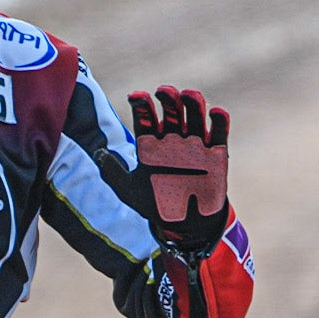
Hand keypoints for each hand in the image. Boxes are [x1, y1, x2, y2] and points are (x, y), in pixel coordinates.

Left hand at [97, 86, 229, 250]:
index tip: (136, 96)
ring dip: (192, 101)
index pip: (145, 116)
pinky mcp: (216, 152)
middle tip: (163, 92)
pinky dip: (220, 120)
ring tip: (187, 95)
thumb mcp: (130, 191)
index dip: (141, 104)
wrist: (185, 225)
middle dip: (167, 97)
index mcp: (150, 143)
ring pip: (194, 114)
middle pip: (170, 109)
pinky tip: (215, 113)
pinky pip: (220, 131)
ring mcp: (194, 143)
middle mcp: (172, 138)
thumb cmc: (156, 205)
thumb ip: (114, 172)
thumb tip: (99, 153)